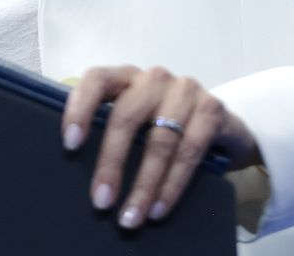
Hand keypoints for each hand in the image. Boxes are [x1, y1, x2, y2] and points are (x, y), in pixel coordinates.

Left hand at [61, 64, 262, 231]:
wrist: (223, 130)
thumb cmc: (166, 129)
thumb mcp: (137, 124)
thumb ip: (112, 134)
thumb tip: (83, 176)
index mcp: (127, 77)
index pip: (96, 80)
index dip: (80, 109)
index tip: (70, 143)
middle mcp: (154, 78)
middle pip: (126, 116)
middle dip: (111, 164)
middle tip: (101, 201)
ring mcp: (185, 90)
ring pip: (159, 140)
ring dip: (144, 185)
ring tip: (131, 216)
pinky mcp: (212, 109)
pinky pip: (189, 151)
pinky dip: (172, 185)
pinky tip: (159, 208)